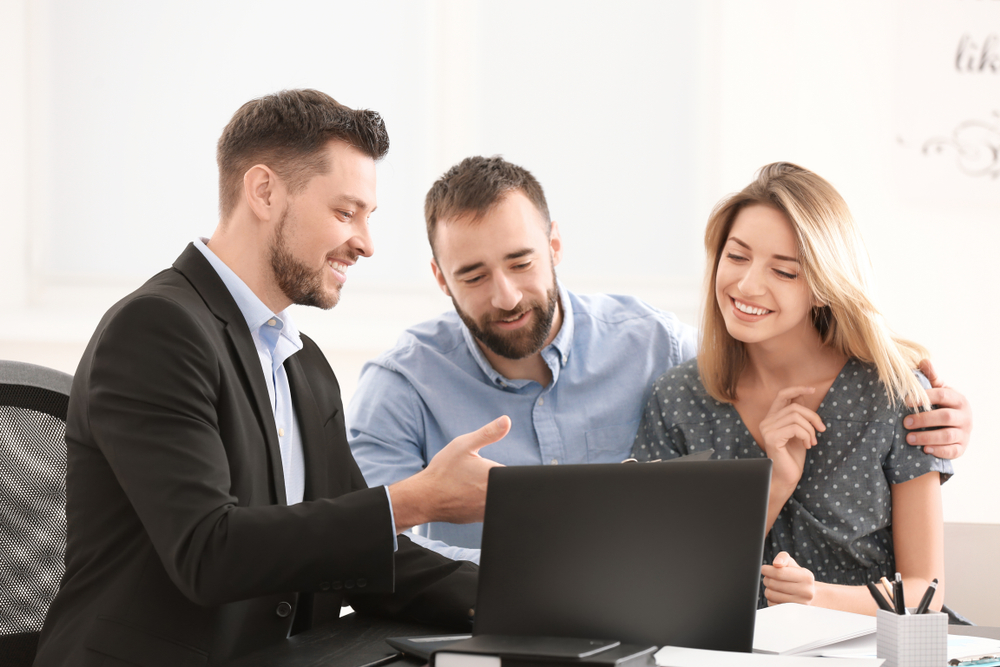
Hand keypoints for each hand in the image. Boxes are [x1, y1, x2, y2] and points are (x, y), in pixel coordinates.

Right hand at [388, 416, 509, 531]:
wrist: (424, 498)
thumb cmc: (442, 471)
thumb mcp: (463, 445)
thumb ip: (488, 433)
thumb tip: (507, 421)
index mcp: (495, 475)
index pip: (515, 473)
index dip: (504, 469)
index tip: (489, 467)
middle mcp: (494, 495)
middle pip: (507, 487)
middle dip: (498, 480)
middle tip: (475, 476)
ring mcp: (488, 509)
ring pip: (499, 498)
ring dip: (492, 492)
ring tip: (470, 486)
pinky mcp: (480, 519)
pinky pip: (489, 510)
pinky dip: (483, 503)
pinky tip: (467, 497)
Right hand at [758, 387, 824, 491]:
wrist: (787, 476)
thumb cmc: (793, 456)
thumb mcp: (799, 431)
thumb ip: (799, 416)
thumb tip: (805, 396)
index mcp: (772, 418)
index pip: (782, 395)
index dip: (797, 389)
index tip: (813, 389)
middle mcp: (766, 422)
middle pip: (794, 407)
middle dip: (813, 417)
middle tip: (821, 430)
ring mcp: (767, 430)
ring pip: (796, 417)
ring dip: (810, 429)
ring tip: (812, 441)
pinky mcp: (772, 438)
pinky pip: (795, 428)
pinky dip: (806, 436)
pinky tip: (807, 445)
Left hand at [761, 551, 815, 605]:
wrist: (808, 594)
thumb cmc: (797, 576)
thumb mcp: (793, 564)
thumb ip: (783, 558)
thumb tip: (776, 563)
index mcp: (806, 577)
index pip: (779, 573)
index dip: (767, 570)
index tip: (764, 569)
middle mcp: (806, 592)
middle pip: (773, 584)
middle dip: (767, 579)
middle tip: (769, 577)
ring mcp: (799, 604)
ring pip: (771, 595)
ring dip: (768, 589)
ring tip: (773, 586)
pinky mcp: (792, 613)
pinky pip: (772, 604)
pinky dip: (771, 599)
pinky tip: (778, 595)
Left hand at [903, 359, 971, 458]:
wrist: (956, 426)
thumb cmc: (942, 405)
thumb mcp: (939, 390)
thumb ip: (932, 378)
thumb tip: (924, 361)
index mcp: (958, 399)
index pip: (942, 395)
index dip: (924, 398)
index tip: (906, 401)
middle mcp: (965, 416)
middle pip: (944, 417)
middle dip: (923, 420)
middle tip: (905, 422)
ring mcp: (965, 433)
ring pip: (947, 436)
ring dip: (927, 437)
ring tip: (909, 439)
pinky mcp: (962, 448)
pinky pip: (952, 451)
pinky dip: (938, 451)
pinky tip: (924, 450)